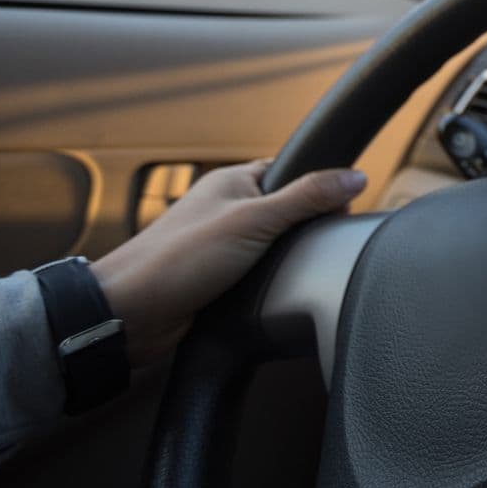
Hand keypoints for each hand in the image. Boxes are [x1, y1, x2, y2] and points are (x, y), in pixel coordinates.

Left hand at [92, 160, 366, 364]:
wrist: (130, 315)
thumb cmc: (179, 259)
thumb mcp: (254, 220)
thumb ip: (307, 197)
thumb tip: (356, 177)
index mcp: (233, 181)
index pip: (293, 172)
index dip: (321, 188)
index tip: (343, 209)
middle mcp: (228, 209)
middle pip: (290, 211)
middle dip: (307, 229)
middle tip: (321, 244)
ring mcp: (223, 245)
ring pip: (276, 247)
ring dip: (288, 260)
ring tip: (298, 270)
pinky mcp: (220, 279)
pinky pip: (262, 274)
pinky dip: (273, 282)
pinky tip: (279, 290)